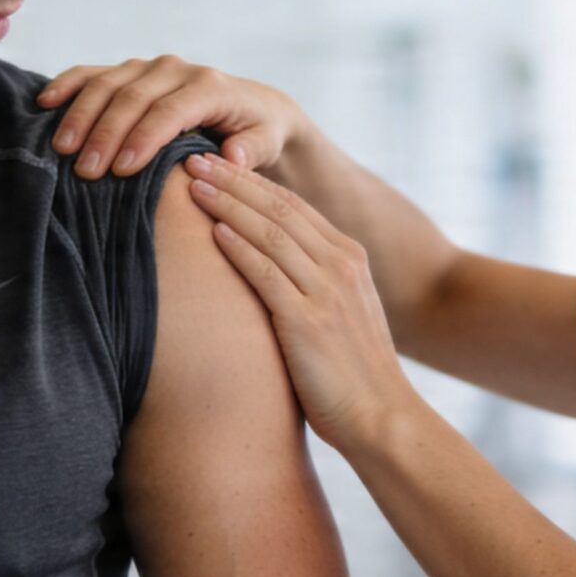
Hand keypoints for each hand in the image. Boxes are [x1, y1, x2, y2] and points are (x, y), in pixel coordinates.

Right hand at [36, 56, 305, 178]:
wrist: (252, 107)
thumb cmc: (258, 133)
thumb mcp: (267, 141)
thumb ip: (252, 149)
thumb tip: (232, 157)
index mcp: (209, 86)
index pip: (170, 111)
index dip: (144, 139)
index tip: (122, 170)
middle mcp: (176, 70)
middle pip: (133, 97)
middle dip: (106, 134)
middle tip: (85, 171)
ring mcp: (148, 67)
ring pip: (108, 83)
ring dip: (81, 114)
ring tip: (61, 149)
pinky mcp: (129, 71)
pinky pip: (93, 73)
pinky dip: (68, 84)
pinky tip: (45, 102)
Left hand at [181, 151, 420, 454]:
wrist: (384, 419)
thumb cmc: (353, 377)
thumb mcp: (339, 316)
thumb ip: (311, 286)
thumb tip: (268, 273)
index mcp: (349, 259)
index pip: (294, 206)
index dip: (251, 181)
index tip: (216, 164)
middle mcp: (341, 266)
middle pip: (279, 209)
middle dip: (233, 180)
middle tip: (192, 157)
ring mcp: (326, 292)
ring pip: (270, 233)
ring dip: (228, 204)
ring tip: (191, 183)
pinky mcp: (309, 322)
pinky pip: (267, 274)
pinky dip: (240, 248)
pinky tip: (214, 231)